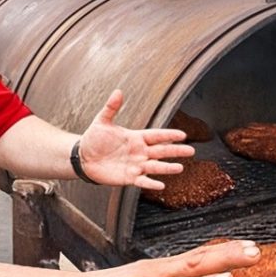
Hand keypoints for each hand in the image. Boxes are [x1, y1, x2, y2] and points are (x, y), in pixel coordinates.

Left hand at [78, 89, 194, 188]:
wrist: (84, 157)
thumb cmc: (94, 138)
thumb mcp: (102, 121)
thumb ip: (111, 108)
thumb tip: (118, 91)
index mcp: (136, 138)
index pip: (156, 136)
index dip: (169, 135)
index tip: (182, 135)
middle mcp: (139, 152)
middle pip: (161, 151)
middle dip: (175, 151)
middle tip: (191, 151)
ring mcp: (135, 165)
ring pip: (155, 167)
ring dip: (167, 168)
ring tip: (180, 168)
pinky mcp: (129, 178)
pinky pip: (142, 181)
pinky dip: (151, 183)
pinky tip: (161, 185)